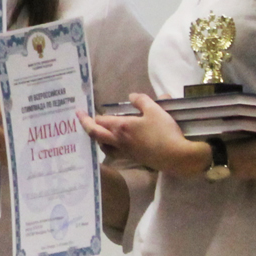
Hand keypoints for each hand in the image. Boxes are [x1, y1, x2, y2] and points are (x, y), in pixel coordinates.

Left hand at [79, 94, 210, 176]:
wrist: (177, 156)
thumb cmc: (165, 132)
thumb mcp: (155, 110)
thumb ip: (142, 101)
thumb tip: (131, 96)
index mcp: (121, 127)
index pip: (100, 121)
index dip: (90, 115)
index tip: (82, 110)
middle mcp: (118, 140)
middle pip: (95, 134)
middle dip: (85, 125)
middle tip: (79, 118)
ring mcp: (124, 151)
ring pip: (103, 145)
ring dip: (96, 137)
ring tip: (94, 131)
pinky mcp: (132, 158)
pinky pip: (113, 152)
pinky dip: (107, 146)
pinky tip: (111, 144)